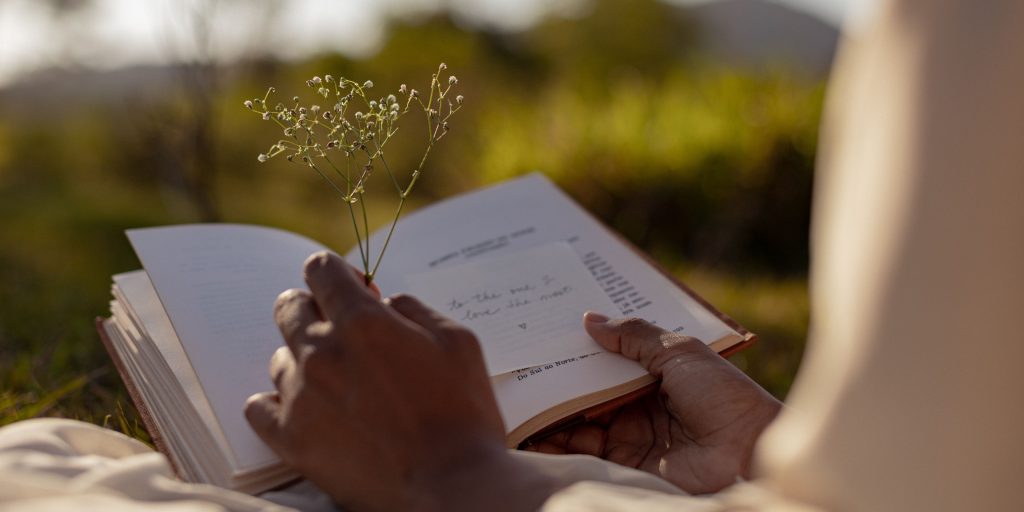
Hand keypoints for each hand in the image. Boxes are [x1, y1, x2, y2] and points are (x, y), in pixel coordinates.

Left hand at [244, 252, 553, 510]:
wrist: (452, 486)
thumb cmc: (463, 414)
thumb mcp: (458, 342)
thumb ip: (414, 310)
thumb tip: (386, 302)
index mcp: (364, 322)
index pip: (321, 270)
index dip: (335, 273)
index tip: (350, 289)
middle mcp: (323, 352)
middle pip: (289, 306)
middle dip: (313, 309)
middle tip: (342, 333)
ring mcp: (302, 396)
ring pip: (278, 357)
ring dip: (303, 360)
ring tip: (339, 384)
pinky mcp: (291, 438)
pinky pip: (257, 406)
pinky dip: (276, 403)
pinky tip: (305, 409)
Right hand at [527, 313, 781, 493]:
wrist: (749, 453)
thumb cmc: (725, 397)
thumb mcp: (681, 351)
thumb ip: (636, 336)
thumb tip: (591, 319)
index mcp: (654, 376)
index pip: (606, 363)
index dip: (579, 353)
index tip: (547, 339)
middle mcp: (638, 408)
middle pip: (587, 394)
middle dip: (556, 383)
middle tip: (522, 368)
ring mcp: (630, 438)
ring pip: (579, 424)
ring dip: (550, 414)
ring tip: (517, 399)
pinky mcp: (624, 467)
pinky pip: (583, 456)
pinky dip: (556, 446)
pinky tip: (532, 433)